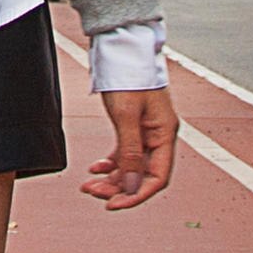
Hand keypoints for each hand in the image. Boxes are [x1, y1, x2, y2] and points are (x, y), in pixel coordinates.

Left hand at [82, 84, 178, 208]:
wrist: (121, 48)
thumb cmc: (127, 75)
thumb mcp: (126, 116)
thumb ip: (130, 153)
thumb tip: (133, 187)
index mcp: (165, 134)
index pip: (157, 178)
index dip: (137, 195)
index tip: (114, 205)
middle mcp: (159, 135)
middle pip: (142, 175)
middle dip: (118, 188)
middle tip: (93, 193)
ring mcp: (147, 131)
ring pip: (131, 166)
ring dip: (111, 179)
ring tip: (88, 185)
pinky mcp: (134, 126)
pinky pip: (125, 154)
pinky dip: (110, 164)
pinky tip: (95, 169)